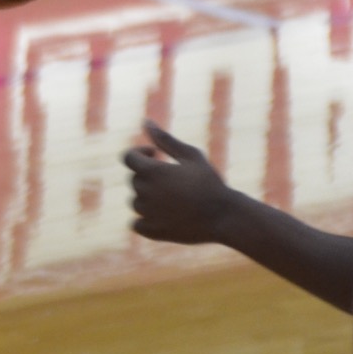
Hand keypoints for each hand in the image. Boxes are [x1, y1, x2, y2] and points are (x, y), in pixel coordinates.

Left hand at [123, 121, 237, 245]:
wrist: (224, 216)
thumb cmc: (210, 182)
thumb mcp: (190, 156)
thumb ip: (165, 139)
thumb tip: (144, 121)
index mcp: (152, 171)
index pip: (128, 157)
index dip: (140, 153)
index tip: (156, 155)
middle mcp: (144, 192)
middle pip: (134, 180)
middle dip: (150, 177)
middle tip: (177, 181)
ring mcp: (147, 213)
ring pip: (136, 202)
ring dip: (149, 198)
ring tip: (176, 199)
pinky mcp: (152, 232)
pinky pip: (136, 224)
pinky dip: (146, 220)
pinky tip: (165, 216)